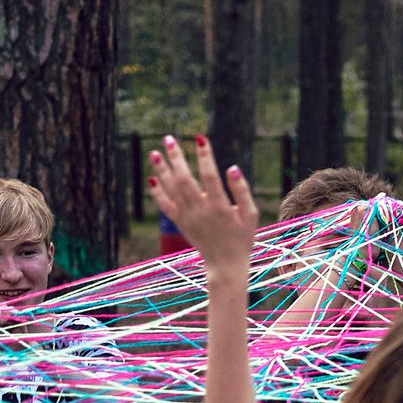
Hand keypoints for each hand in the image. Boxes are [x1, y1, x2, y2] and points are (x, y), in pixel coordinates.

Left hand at [150, 134, 259, 272]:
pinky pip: (166, 206)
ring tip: (154, 152)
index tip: (200, 138)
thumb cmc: (242, 237)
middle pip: (184, 180)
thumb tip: (232, 167)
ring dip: (162, 170)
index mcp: (220, 208)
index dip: (205, 156)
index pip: (210, 176)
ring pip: (172, 190)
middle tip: (169, 138)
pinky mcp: (181, 224)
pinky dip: (158, 192)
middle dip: (176, 158)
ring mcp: (188, 218)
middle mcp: (201, 211)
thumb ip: (242, 191)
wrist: (225, 265)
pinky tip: (152, 177)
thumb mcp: (250, 215)